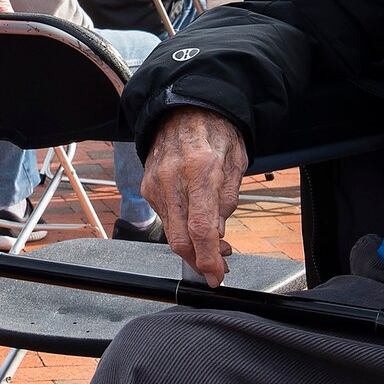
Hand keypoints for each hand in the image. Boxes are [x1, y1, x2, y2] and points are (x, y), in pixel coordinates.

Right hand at [142, 108, 247, 285]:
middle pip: (180, 239)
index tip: (217, 276)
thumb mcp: (236, 161)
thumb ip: (228, 199)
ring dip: (191, 247)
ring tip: (213, 245)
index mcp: (201, 171)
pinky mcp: (147, 188)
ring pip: (170, 232)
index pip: (201, 229)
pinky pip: (165, 218)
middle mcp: (172, 180)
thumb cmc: (215, 131)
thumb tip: (218, 234)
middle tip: (218, 267)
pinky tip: (195, 224)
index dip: (209, 259)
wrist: (183, 107)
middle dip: (199, 261)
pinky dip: (180, 228)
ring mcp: (155, 185)